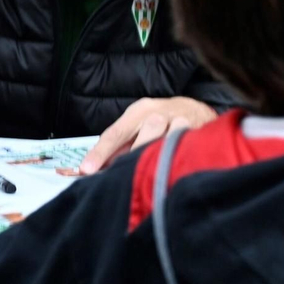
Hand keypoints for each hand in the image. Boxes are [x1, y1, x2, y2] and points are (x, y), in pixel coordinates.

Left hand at [80, 97, 216, 174]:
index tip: (87, 170)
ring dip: (155, 157)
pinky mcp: (197, 132)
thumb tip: (91, 169)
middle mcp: (159, 113)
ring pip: (165, 140)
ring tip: (148, 172)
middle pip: (145, 134)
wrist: (196, 110)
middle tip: (123, 173)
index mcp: (139, 111)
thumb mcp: (137, 125)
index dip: (101, 152)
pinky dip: (174, 159)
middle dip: (134, 154)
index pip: (117, 132)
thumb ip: (118, 146)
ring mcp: (181, 121)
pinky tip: (169, 168)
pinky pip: (183, 146)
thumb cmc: (159, 120)